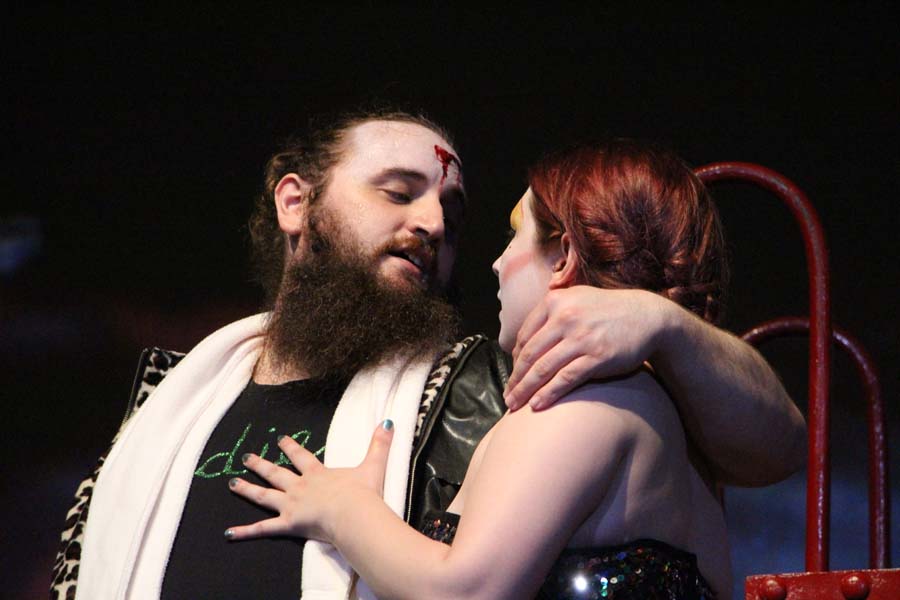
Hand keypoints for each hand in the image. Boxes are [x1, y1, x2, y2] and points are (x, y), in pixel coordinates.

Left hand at [224, 420, 394, 542]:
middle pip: (277, 473)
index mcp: (318, 474)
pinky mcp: (288, 524)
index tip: (279, 439)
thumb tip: (388, 423)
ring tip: (232, 484)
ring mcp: (291, 505)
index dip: (289, 447)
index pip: (300, 457)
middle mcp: (300, 487)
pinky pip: (263, 528)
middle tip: (246, 457)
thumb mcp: (373, 465)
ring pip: (264, 495)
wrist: (354, 514)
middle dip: (261, 464)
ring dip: (247, 489)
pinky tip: (228, 532)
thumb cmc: (362, 494)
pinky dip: (245, 531)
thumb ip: (379, 445)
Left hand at [505, 287, 671, 409]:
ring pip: (543, 368)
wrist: (648, 317)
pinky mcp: (597, 357)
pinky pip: (565, 379)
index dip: (515, 359)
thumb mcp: (577, 300)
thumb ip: (551, 313)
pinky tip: (537, 405)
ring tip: (515, 405)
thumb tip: (525, 339)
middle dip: (515, 379)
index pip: (525, 335)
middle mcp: (565, 317)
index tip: (512, 376)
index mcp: (555, 302)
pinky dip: (548, 394)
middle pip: (530, 354)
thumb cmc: (608, 312)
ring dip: (525, 390)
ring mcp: (581, 337)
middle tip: (507, 396)